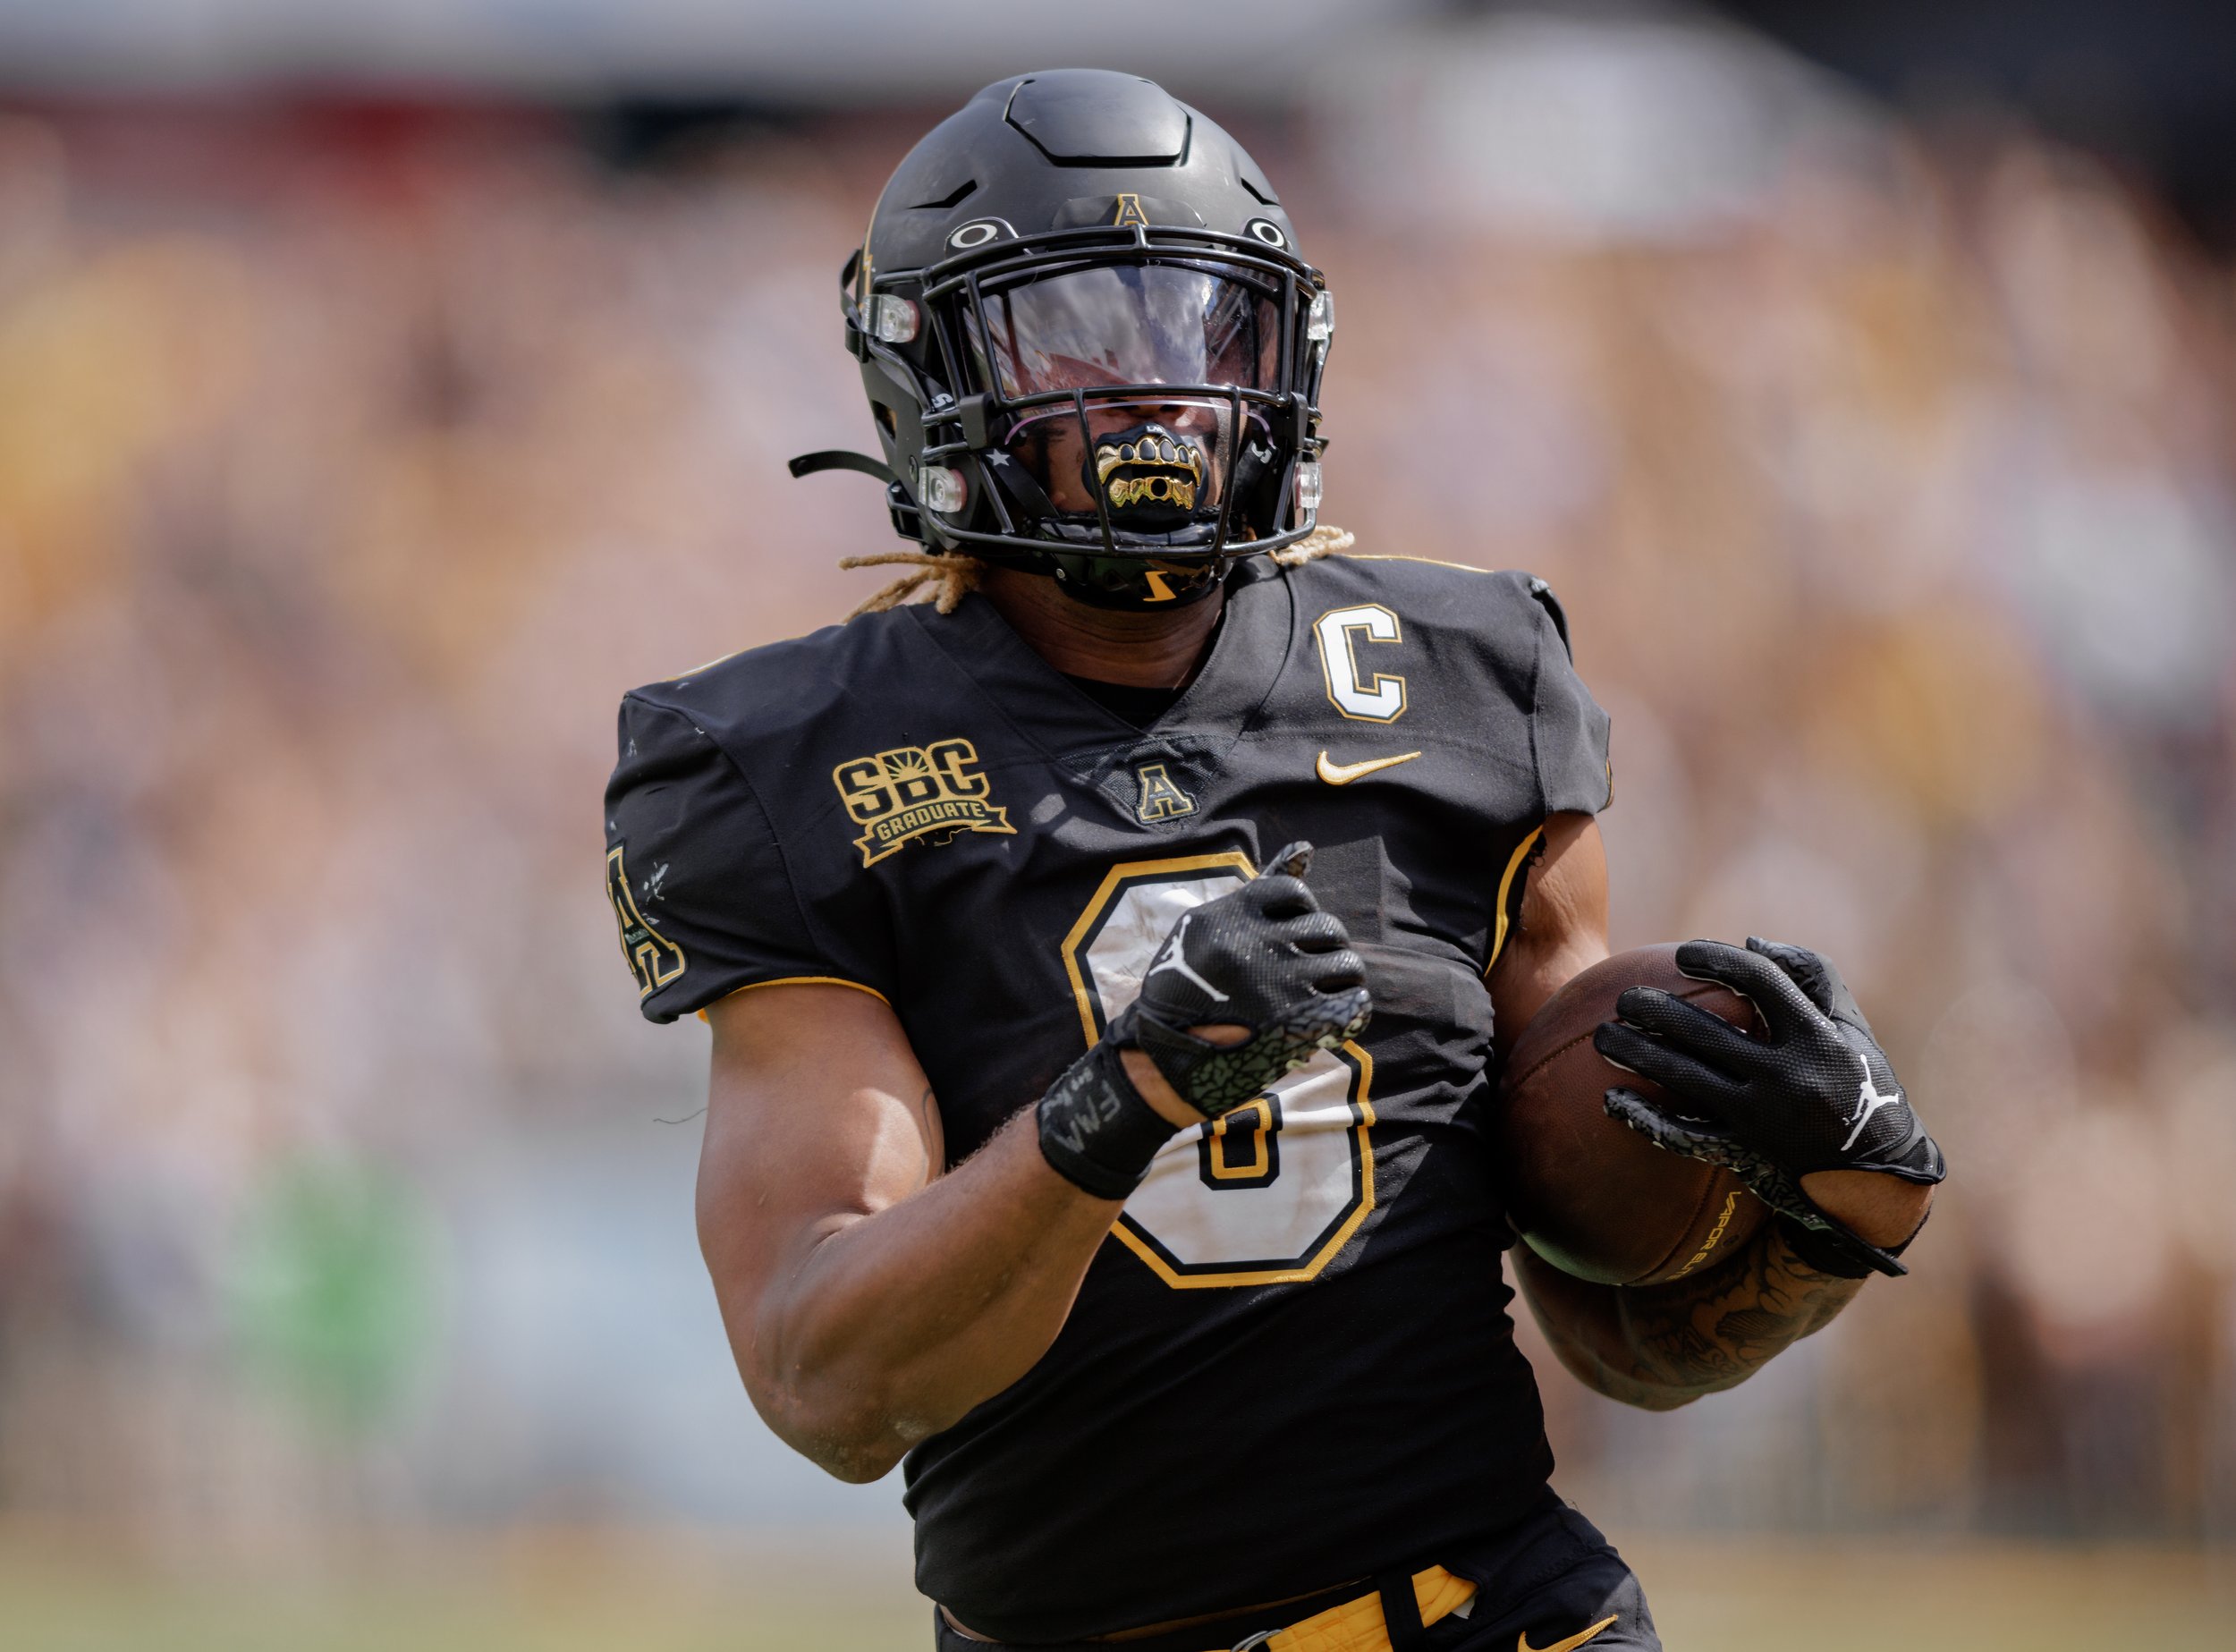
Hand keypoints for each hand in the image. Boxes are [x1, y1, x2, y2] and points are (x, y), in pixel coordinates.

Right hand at [1037, 842, 1369, 1199]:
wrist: (1164, 1062)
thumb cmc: (1185, 991)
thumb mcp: (1202, 932)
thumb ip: (1255, 894)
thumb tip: (1307, 846)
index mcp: (1230, 917)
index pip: (1295, 892)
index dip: (1300, 912)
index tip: (1289, 934)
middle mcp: (1257, 944)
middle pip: (1327, 927)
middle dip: (1323, 948)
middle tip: (1306, 971)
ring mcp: (1281, 984)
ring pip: (1347, 963)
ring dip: (1340, 979)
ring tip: (1318, 994)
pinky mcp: (1299, 1024)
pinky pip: (1356, 1002)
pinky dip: (1352, 1008)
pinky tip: (1334, 1016)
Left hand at [1592, 938, 1944, 1276]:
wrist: (1877, 1176)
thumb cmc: (1860, 1083)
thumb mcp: (1853, 1028)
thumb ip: (1812, 975)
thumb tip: (1750, 944)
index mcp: (1817, 1038)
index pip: (1760, 983)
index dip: (1716, 960)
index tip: (1683, 955)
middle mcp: (1788, 1076)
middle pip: (1705, 1032)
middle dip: (1655, 1010)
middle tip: (1625, 998)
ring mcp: (1762, 1118)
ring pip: (1684, 1079)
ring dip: (1636, 1053)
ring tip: (1603, 1034)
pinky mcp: (1745, 1153)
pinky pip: (1685, 1135)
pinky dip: (1645, 1118)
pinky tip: (1612, 1099)